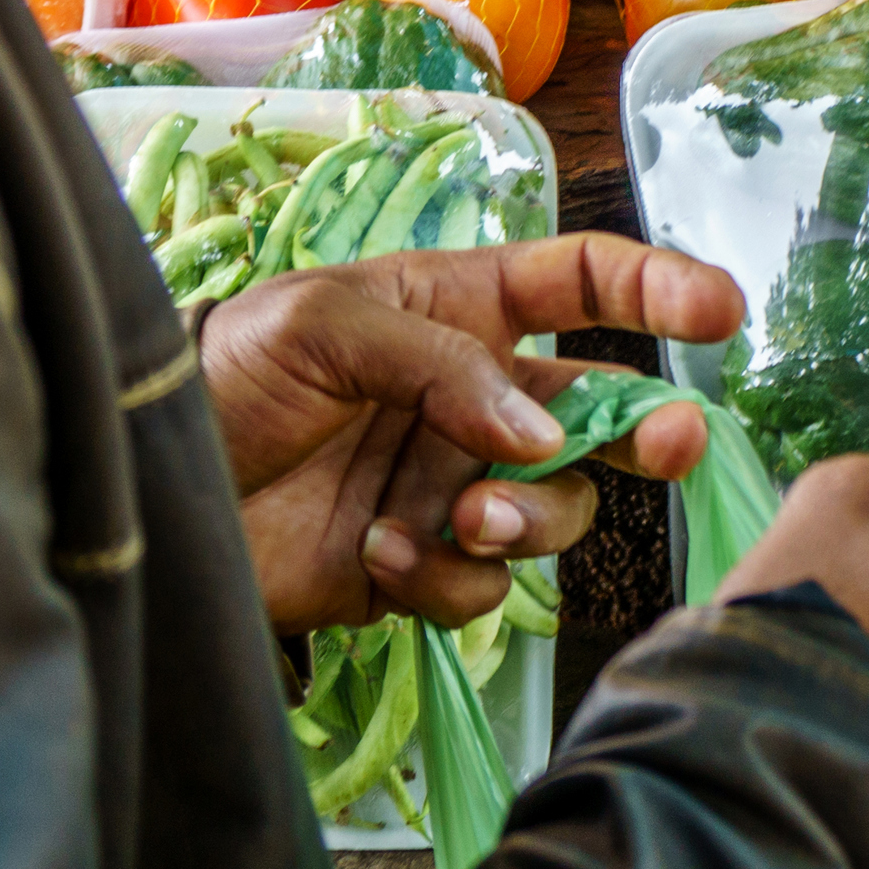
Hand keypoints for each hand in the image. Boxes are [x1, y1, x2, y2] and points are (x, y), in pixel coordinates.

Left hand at [202, 234, 743, 637]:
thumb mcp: (322, 323)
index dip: (657, 288)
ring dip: (529, 517)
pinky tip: (380, 557)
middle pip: (600, 415)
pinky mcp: (420, 568)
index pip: (580, 283)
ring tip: (464, 516)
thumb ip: (441, 365)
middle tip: (674, 445)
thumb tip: (539, 432)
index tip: (718, 309)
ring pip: (553, 511)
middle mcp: (474, 398)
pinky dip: (446, 578)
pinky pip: (483, 585)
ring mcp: (452, 485)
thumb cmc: (226, 370)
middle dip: (650, 432)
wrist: (149, 482)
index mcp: (459, 309)